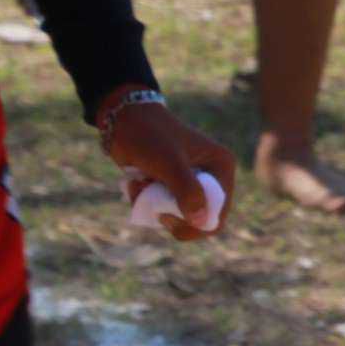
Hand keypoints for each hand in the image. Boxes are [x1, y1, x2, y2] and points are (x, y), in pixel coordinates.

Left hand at [104, 99, 239, 240]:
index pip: (218, 214)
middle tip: (150, 201)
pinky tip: (137, 183)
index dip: (193, 224)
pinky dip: (146, 202)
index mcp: (221, 168)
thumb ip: (188, 191)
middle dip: (169, 214)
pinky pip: (163, 209)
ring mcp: (191, 182)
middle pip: (197, 220)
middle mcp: (211, 177)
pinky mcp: (172, 186)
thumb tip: (203, 222)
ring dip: (153, 206)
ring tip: (140, 184)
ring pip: (176, 216)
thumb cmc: (150, 136)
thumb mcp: (169, 163)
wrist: (124, 121)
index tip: (165, 215)